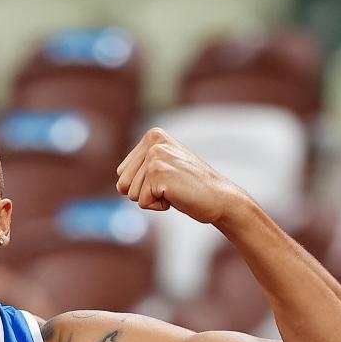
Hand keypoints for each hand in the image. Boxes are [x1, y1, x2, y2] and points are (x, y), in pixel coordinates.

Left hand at [114, 127, 250, 224]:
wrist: (220, 198)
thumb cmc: (191, 186)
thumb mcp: (164, 168)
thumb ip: (140, 169)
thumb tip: (120, 185)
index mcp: (153, 136)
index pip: (122, 172)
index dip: (142, 184)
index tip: (167, 178)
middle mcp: (153, 142)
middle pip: (123, 183)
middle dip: (144, 192)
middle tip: (172, 186)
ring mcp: (156, 157)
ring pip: (132, 194)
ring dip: (153, 198)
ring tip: (176, 189)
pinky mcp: (159, 174)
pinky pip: (143, 202)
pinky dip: (159, 206)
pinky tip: (178, 196)